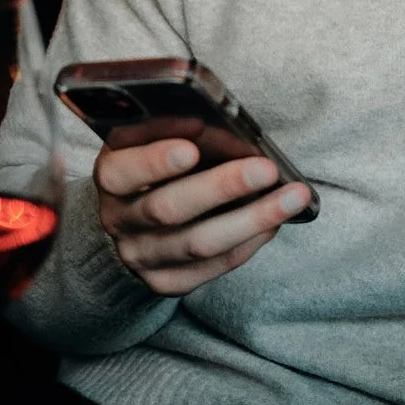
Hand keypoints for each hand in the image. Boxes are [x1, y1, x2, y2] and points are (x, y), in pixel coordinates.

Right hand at [93, 129, 312, 294]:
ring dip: (252, 218)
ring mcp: (142, 256)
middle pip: (168, 209)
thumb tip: (223, 122)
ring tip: (293, 197)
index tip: (191, 147)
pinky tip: (275, 221)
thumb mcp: (149, 140)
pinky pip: (213, 266)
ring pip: (198, 244)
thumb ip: (175, 129)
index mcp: (111, 177)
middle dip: (221, 187)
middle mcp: (120, 220)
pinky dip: (249, 242)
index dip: (155, 161)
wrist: (131, 220)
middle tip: (265, 168)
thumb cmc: (153, 164)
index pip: (123, 172)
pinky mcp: (167, 281)